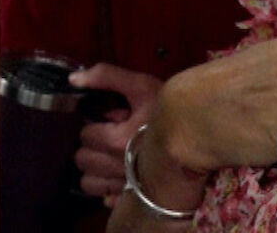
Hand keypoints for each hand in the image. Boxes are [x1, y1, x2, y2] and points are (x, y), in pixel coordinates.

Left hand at [66, 64, 162, 200]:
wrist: (203, 134)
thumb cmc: (170, 112)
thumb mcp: (141, 85)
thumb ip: (105, 76)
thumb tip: (73, 79)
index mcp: (116, 141)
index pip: (86, 135)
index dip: (94, 126)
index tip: (107, 123)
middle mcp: (119, 167)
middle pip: (84, 160)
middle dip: (91, 147)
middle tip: (106, 139)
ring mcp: (127, 185)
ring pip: (90, 183)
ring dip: (93, 170)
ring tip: (107, 157)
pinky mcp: (136, 197)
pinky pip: (107, 199)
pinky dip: (107, 188)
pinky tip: (117, 175)